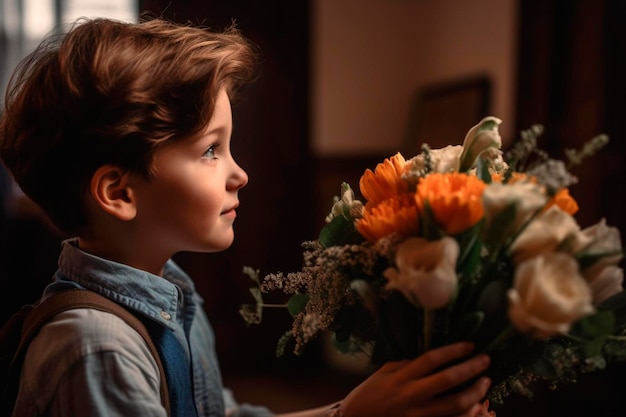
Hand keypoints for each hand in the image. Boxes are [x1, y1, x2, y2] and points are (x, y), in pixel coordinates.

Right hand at [339, 342, 490, 416]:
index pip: (432, 359)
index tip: (470, 345)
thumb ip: (407, 365)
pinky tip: (475, 406)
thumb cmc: (370, 394)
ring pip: (454, 406)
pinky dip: (465, 414)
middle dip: (471, 369)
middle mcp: (411, 395)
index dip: (454, 351)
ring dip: (474, 393)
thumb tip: (432, 357)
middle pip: (448, 380)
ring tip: (485, 383)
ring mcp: (417, 415)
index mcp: (401, 377)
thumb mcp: (385, 373)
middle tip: (486, 360)